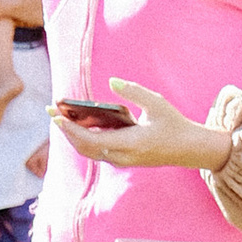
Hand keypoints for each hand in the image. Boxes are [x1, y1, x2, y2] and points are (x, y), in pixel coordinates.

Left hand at [58, 82, 230, 171]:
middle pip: (84, 147)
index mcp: (130, 143)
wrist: (190, 149)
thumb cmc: (175, 125)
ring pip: (89, 151)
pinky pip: (97, 150)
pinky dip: (84, 138)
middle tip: (51, 110)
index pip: (91, 139)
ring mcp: (122, 160)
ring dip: (73, 135)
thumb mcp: (157, 104)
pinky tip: (79, 122)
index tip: (56, 116)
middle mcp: (122, 156)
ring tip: (61, 115)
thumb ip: (134, 92)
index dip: (70, 129)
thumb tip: (112, 81)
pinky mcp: (123, 159)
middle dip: (65, 130)